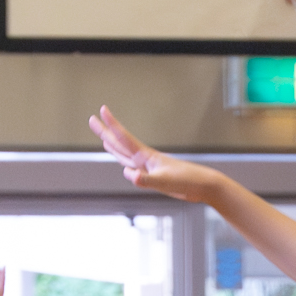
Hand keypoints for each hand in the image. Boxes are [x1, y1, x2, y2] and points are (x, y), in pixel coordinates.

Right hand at [89, 106, 218, 199]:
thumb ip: (146, 180)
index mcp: (146, 157)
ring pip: (126, 155)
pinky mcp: (155, 176)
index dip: (112, 124)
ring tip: (103, 138)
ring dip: (113, 147)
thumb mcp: (164, 182)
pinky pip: (135, 169)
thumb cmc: (187, 181)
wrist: (203, 186)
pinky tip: (125, 166)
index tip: (102, 110)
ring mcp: (150, 167)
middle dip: (105, 132)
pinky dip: (126, 164)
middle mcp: (146, 160)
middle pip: (120, 144)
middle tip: (92, 120)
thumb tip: (129, 174)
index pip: (124, 137)